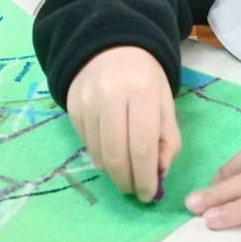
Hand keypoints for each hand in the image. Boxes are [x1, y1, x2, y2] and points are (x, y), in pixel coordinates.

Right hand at [66, 47, 181, 201]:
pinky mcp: (72, 107)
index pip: (142, 146)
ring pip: (98, 153)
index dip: (145, 177)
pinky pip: (86, 144)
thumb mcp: (166, 102)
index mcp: (142, 92)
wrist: (111, 46)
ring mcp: (87, 101)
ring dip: (113, 172)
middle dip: (126, 181)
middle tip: (134, 191)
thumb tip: (159, 175)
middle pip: (116, 154)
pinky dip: (100, 156)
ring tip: (124, 173)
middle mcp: (111, 96)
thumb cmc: (145, 77)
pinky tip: (111, 152)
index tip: (149, 195)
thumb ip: (168, 139)